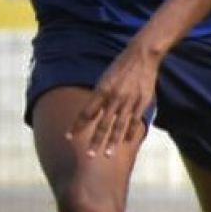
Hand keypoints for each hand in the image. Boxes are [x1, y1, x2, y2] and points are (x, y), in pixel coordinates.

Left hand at [70, 42, 159, 157]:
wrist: (141, 55)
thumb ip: (98, 97)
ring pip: (118, 126)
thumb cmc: (120, 67)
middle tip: (89, 156)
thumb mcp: (104, 79)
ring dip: (112, 141)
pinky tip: (127, 142)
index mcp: (102, 90)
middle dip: (95, 141)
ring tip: (107, 154)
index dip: (76, 126)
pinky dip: (131, 132)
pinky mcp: (143, 102)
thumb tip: (90, 113)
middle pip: (102, 123)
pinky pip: (136, 121)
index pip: (86, 113)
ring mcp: (129, 101)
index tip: (68, 137)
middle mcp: (114, 97)